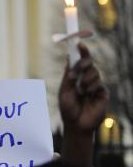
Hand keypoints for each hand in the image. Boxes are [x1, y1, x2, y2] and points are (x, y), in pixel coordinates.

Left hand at [58, 43, 107, 165]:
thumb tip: (69, 59)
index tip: (79, 43)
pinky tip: (87, 95)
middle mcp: (85, 77)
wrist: (76, 124)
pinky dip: (92, 88)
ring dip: (86, 80)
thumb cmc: (68, 108)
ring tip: (81, 91)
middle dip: (84, 62)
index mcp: (75, 75)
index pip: (79, 60)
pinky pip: (99, 84)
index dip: (80, 51)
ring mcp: (95, 84)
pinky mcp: (103, 92)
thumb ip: (68, 76)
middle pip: (89, 62)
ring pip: (94, 72)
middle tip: (78, 69)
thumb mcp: (64, 91)